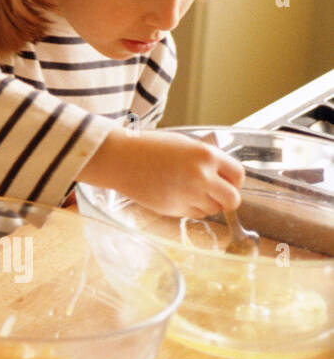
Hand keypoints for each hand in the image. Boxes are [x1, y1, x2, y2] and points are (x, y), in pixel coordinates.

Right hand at [81, 128, 244, 218]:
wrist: (119, 159)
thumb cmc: (147, 148)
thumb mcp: (183, 144)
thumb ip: (205, 159)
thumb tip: (222, 175)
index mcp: (206, 155)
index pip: (239, 175)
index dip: (235, 181)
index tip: (229, 183)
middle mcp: (202, 176)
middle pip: (232, 199)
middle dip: (227, 199)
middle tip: (217, 194)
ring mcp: (189, 195)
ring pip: (213, 209)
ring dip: (207, 203)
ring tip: (188, 191)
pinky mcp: (175, 209)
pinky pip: (195, 214)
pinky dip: (191, 208)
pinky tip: (176, 195)